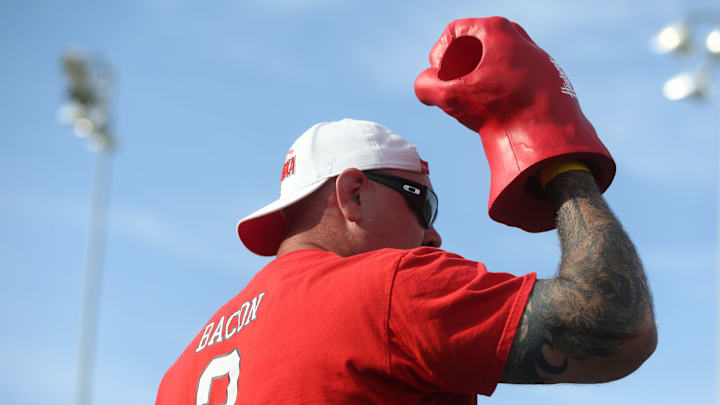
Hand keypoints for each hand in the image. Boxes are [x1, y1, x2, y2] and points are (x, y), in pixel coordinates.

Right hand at [415, 17, 614, 231]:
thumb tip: (425, 87)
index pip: (454, 33)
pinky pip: (514, 78)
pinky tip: (499, 113)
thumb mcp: (452, 96)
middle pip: (475, 45)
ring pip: (495, 63)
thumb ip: (427, 86)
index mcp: (497, 29)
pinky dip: (500, 92)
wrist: (547, 133)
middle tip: (454, 91)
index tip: (439, 79)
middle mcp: (519, 37)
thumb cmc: (501, 108)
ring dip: (478, 82)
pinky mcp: (547, 78)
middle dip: (458, 69)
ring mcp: (535, 57)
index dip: (438, 56)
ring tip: (476, 105)